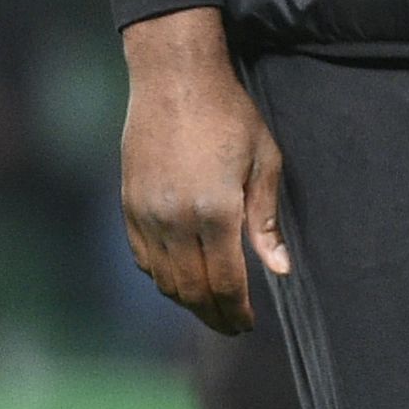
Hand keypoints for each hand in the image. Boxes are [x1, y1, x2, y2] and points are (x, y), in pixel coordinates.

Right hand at [121, 9, 285, 336]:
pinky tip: (180, 280)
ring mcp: (145, 214)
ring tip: (211, 308)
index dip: (236, 309)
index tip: (248, 324)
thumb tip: (279, 269)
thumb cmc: (231, 116)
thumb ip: (266, 221)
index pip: (224, 282)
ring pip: (163, 278)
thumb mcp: (264, 163)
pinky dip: (162, 276)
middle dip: (213, 314)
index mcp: (214, 211)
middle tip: (232, 327)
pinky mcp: (128, 204)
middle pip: (190, 288)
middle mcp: (174, 219)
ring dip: (186, 300)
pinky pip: (143, 257)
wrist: (174, 81)